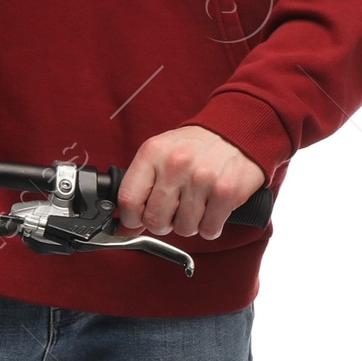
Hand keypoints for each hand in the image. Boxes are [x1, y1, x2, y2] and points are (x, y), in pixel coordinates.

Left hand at [118, 125, 265, 241]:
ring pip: (184, 229)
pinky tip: (211, 210)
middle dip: (163, 224)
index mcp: (153, 152)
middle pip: (155, 220)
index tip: (138, 221)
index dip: (131, 219)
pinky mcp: (226, 191)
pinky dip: (210, 227)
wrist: (236, 131)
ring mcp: (202, 178)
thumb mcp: (160, 155)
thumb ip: (140, 187)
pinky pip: (208, 230)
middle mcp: (176, 164)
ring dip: (189, 225)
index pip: (128, 200)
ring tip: (195, 206)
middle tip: (173, 212)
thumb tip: (126, 228)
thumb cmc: (195, 147)